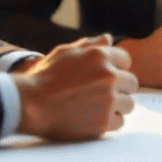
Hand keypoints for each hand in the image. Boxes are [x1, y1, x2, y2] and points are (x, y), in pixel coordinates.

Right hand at [14, 35, 136, 139]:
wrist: (30, 104)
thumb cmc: (44, 76)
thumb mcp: (64, 52)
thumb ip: (90, 45)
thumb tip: (109, 38)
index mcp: (100, 56)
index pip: (126, 60)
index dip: (117, 67)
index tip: (108, 76)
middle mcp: (108, 76)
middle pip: (132, 83)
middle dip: (120, 88)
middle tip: (102, 93)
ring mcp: (107, 100)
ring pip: (129, 104)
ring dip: (117, 106)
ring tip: (97, 107)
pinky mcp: (103, 123)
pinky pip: (119, 122)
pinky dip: (109, 122)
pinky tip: (93, 118)